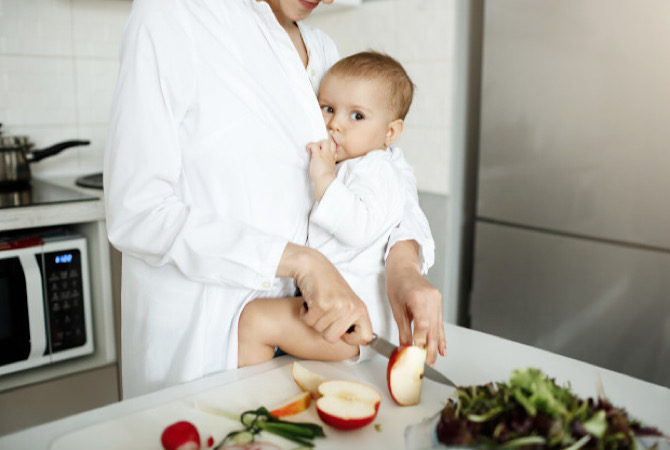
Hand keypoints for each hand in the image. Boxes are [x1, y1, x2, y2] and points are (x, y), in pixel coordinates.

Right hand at [277, 243, 372, 345]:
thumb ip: (353, 320)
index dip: (350, 339)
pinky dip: (305, 314)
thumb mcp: (348, 302)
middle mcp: (351, 307)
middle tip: (325, 313)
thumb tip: (362, 342)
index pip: (365, 337)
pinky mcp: (321, 303)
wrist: (314, 266)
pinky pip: (309, 322)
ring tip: (318, 304)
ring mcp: (336, 306)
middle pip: (332, 338)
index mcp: (361, 309)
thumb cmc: (329, 284)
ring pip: (319, 330)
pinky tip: (310, 302)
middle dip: (324, 328)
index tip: (342, 331)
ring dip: (314, 319)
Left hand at [307, 138, 336, 200]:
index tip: (322, 149)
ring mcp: (324, 154)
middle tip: (317, 149)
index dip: (328, 145)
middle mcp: (330, 154)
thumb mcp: (328, 166)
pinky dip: (309, 146)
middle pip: (329, 142)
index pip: (333, 146)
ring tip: (312, 150)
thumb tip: (318, 157)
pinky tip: (308, 150)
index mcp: (332, 157)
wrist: (325, 180)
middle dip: (322, 143)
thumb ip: (326, 160)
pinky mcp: (317, 156)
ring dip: (317, 143)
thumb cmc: (325, 176)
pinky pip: (313, 145)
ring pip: (323, 141)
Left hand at [386, 240, 445, 365]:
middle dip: (430, 348)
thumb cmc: (397, 284)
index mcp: (418, 297)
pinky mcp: (439, 303)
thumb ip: (403, 328)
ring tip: (433, 360)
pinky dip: (441, 337)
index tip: (417, 351)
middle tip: (427, 363)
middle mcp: (431, 298)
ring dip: (436, 346)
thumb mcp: (396, 307)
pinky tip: (442, 349)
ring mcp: (437, 300)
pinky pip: (440, 323)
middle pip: (433, 328)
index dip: (421, 339)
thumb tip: (406, 347)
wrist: (404, 269)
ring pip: (438, 327)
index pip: (423, 323)